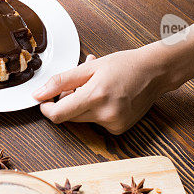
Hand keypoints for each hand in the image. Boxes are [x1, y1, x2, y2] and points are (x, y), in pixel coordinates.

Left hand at [32, 45, 171, 133]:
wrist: (155, 71)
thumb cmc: (125, 65)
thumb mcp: (89, 67)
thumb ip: (61, 81)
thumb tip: (38, 94)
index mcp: (95, 96)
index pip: (58, 114)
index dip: (46, 108)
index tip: (44, 99)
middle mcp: (105, 114)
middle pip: (69, 117)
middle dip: (67, 102)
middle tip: (78, 85)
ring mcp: (114, 124)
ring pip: (82, 119)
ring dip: (81, 105)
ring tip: (95, 85)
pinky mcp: (119, 129)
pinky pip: (96, 122)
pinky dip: (95, 111)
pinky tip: (106, 96)